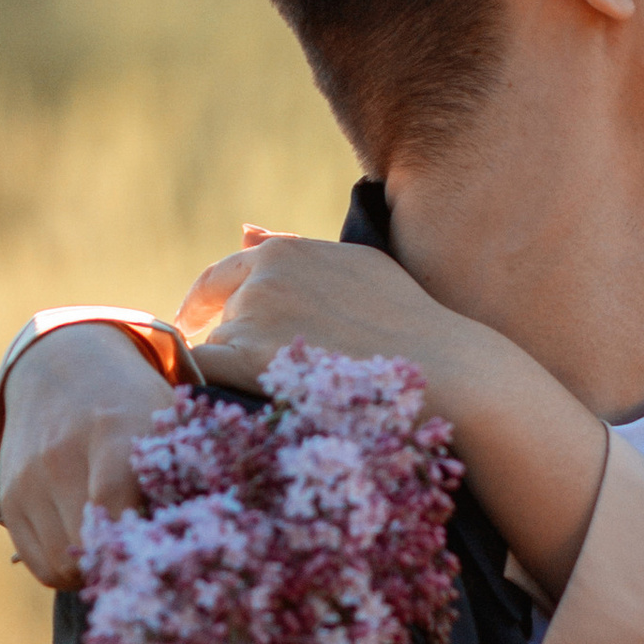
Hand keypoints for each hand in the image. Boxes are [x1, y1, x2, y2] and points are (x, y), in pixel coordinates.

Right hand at [0, 326, 178, 587]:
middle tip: (147, 558)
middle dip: (121, 563)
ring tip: (118, 551)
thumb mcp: (163, 421)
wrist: (62, 364)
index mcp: (111, 434)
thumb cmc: (131, 401)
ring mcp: (27, 481)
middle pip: (87, 546)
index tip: (165, 551)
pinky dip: (65, 566)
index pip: (113, 508)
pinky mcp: (8, 499)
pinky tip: (90, 547)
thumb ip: (181, 474)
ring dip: (93, 570)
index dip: (140, 543)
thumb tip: (203, 539)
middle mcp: (59, 459)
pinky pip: (37, 562)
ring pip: (61, 565)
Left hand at [178, 229, 459, 389]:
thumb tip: (245, 230)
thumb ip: (294, 249)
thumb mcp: (354, 264)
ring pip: (218, 352)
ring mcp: (252, 317)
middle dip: (235, 347)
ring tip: (286, 401)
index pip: (222, 276)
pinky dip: (208, 392)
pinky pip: (201, 376)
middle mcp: (262, 278)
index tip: (201, 326)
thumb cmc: (409, 323)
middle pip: (221, 319)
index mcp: (282, 253)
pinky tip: (235, 413)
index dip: (207, 304)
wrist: (442, 369)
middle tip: (269, 383)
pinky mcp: (247, 359)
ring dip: (238, 376)